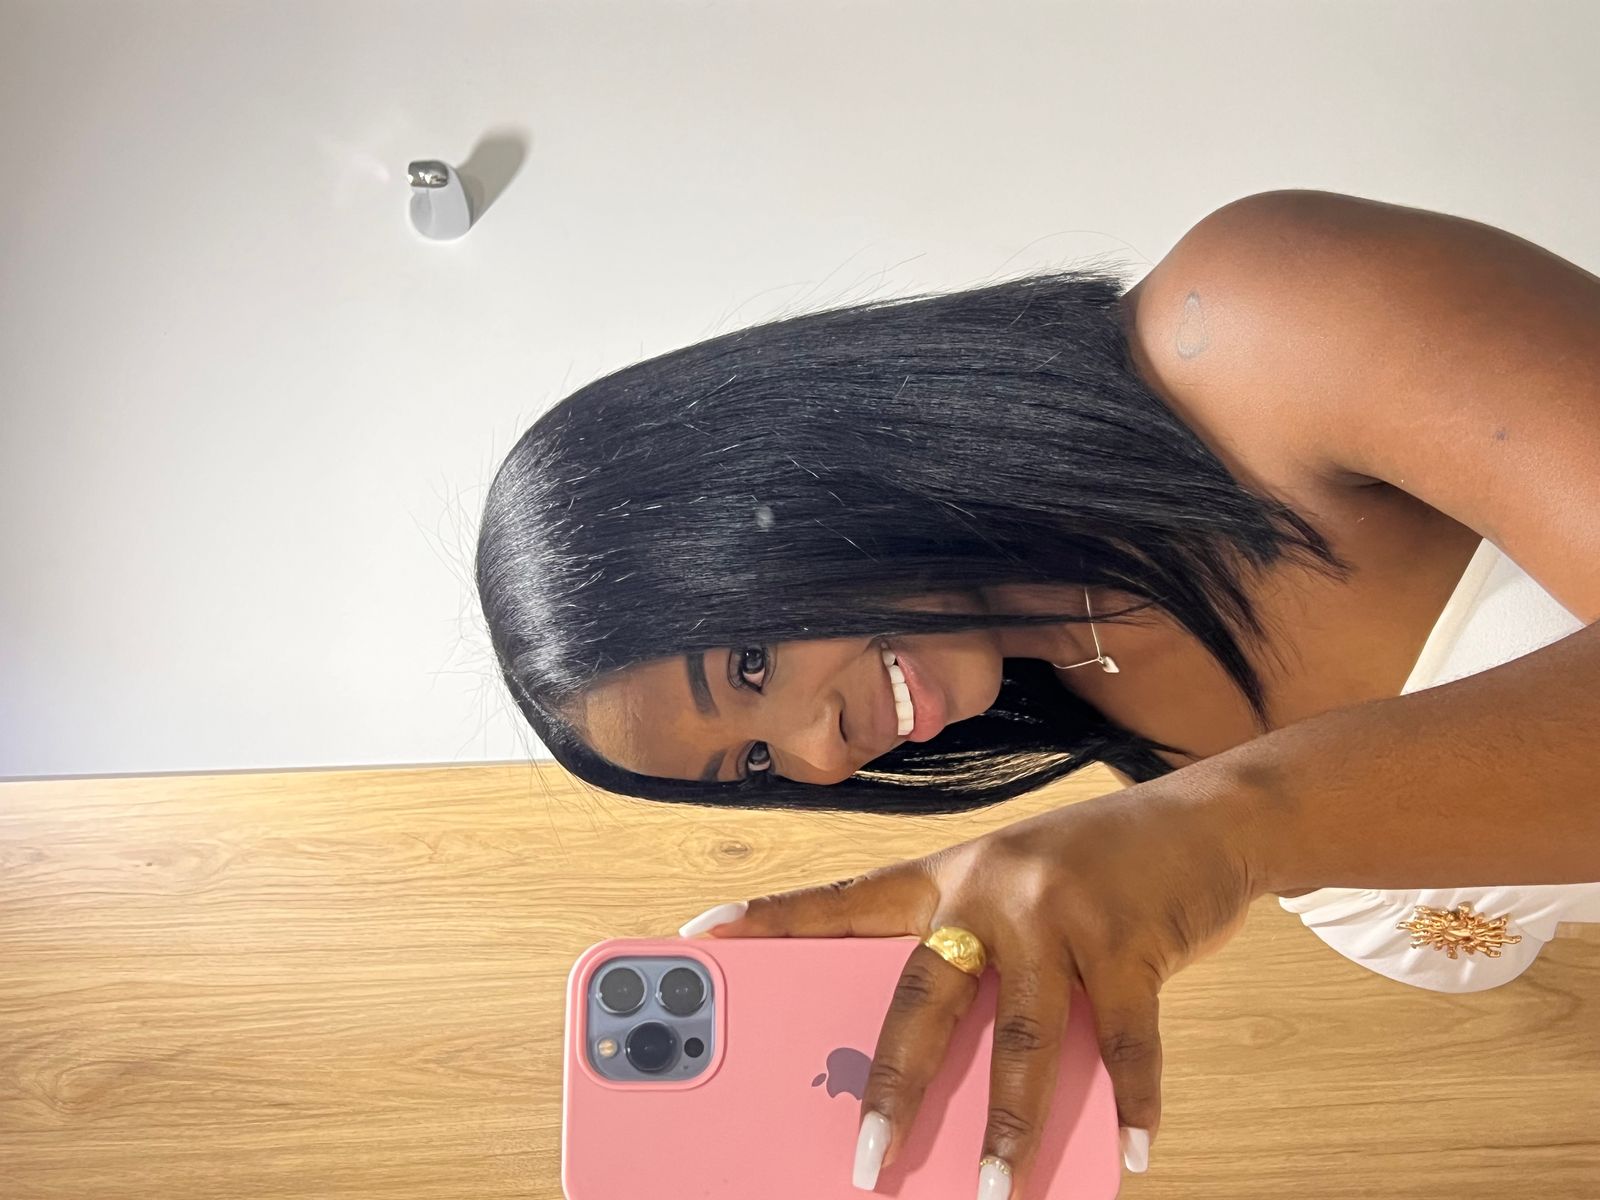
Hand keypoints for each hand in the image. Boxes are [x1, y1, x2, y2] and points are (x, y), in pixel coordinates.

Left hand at [679, 771, 1263, 1195]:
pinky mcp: (1133, 940)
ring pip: (1022, 1037)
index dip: (771, 917)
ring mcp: (1063, 913)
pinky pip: (1125, 1040)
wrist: (1200, 820)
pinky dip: (1131, 1104)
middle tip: (862, 1164)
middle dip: (891, 1089)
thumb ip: (975, 966)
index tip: (699, 933)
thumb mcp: (1014, 895)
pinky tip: (1130, 1157)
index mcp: (946, 875)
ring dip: (1009, 1127)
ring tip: (993, 1193)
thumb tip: (944, 1080)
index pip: (845, 901)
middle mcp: (992, 888)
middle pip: (923, 998)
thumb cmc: (1089, 871)